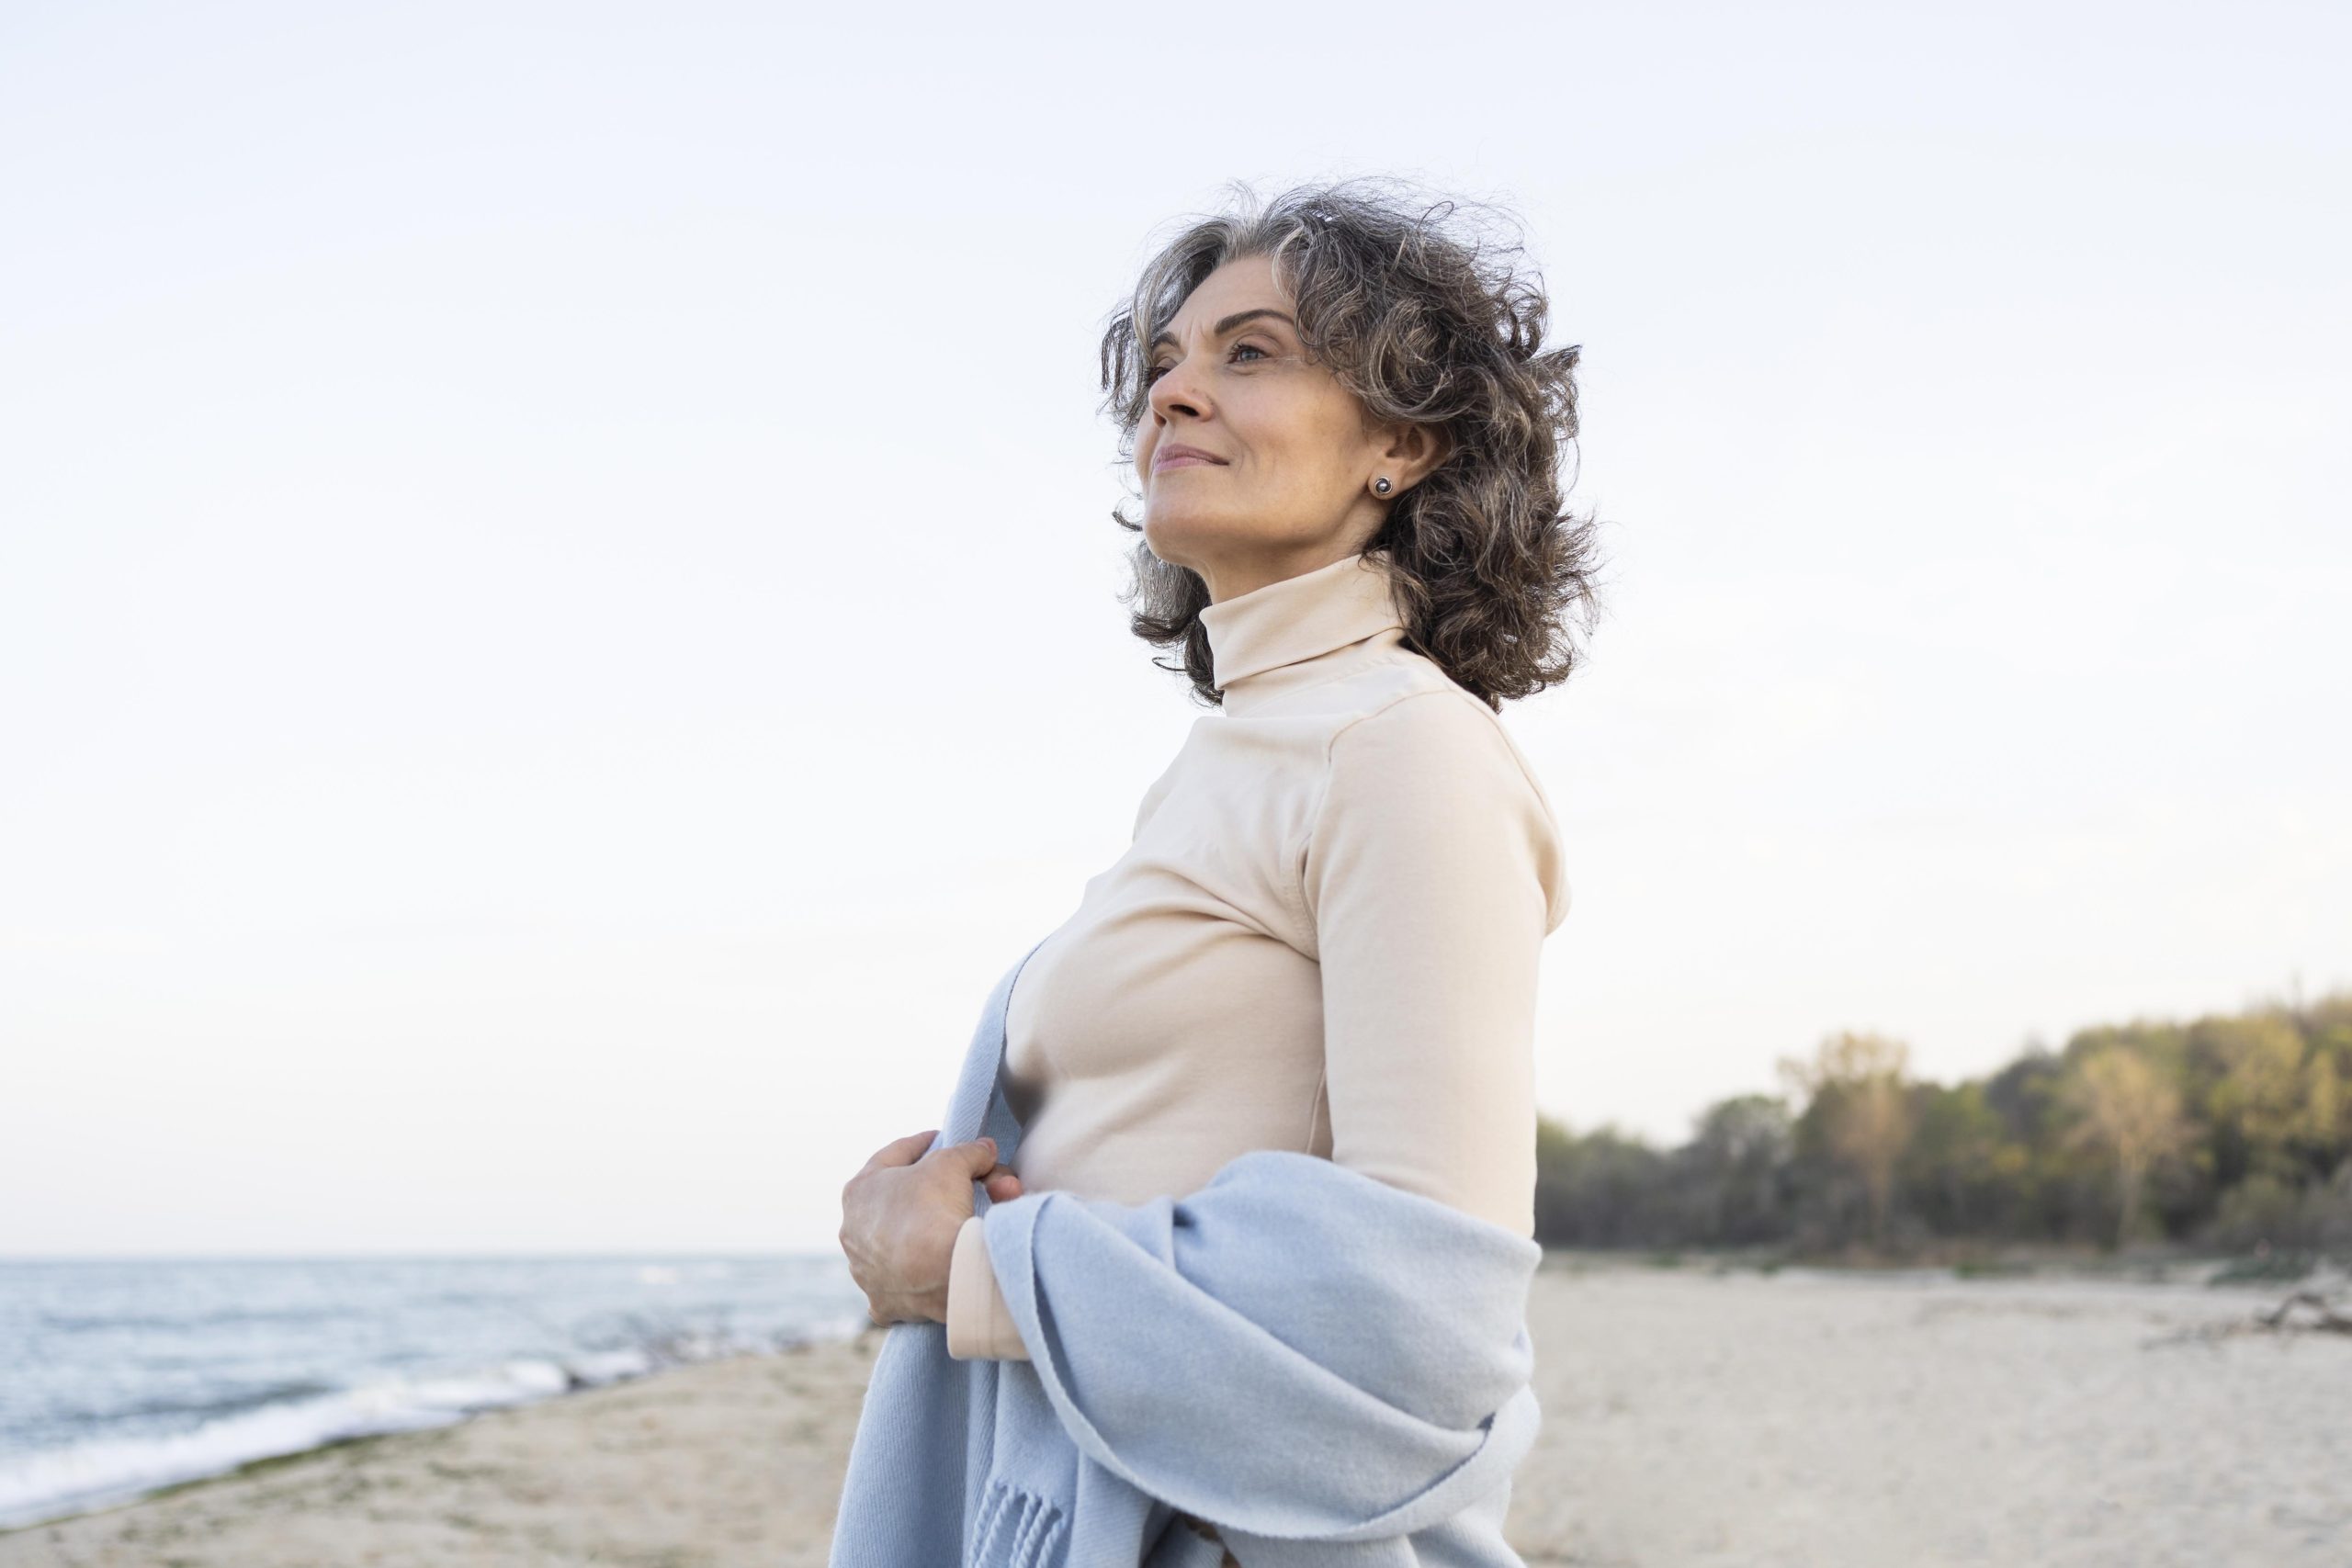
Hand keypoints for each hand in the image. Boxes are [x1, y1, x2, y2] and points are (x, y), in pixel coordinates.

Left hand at [838, 1128, 1026, 1326]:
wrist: (942, 1273)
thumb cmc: (935, 1209)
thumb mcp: (953, 1162)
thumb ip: (968, 1151)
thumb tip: (984, 1150)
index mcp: (859, 1191)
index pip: (895, 1155)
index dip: (923, 1143)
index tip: (942, 1139)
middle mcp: (852, 1231)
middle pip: (899, 1201)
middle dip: (934, 1190)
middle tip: (961, 1184)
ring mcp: (864, 1269)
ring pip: (898, 1243)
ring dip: (924, 1232)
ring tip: (954, 1227)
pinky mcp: (882, 1300)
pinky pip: (899, 1284)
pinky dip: (917, 1276)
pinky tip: (932, 1271)